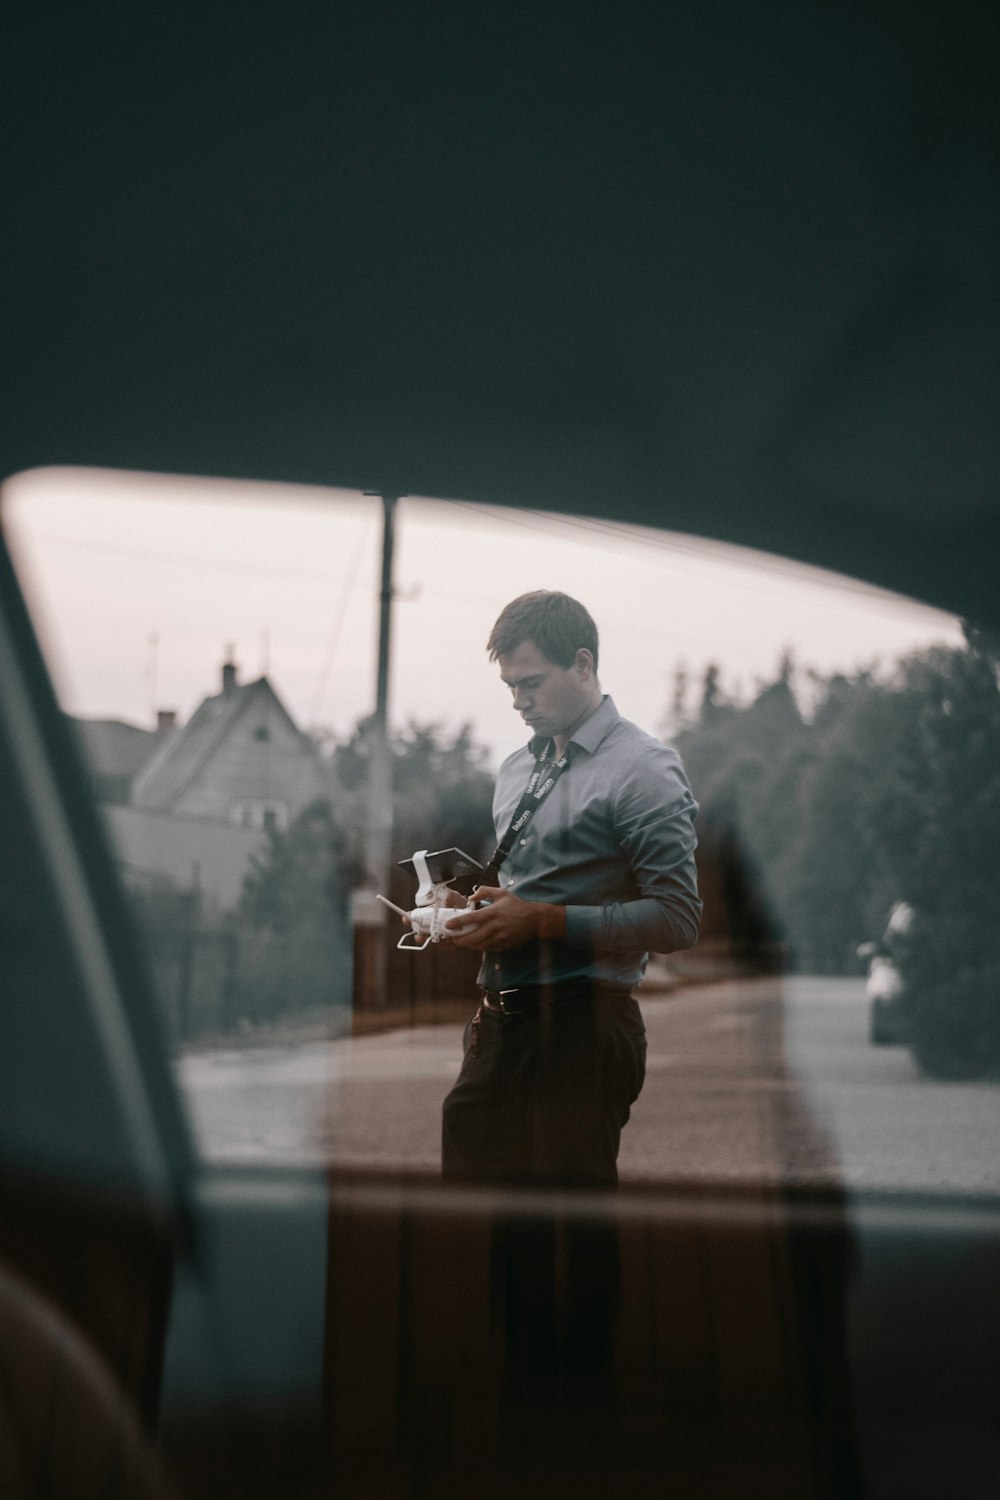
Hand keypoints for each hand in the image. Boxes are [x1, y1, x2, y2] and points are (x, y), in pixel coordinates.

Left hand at [445, 886, 565, 950]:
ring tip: (464, 942)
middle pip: (472, 937)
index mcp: (492, 912)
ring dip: (469, 945)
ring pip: (479, 945)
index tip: (448, 925)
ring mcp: (499, 937)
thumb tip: (471, 897)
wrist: (535, 919)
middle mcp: (494, 926)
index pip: (470, 919)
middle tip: (454, 938)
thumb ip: (485, 891)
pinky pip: (489, 949)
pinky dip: (481, 947)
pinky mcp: (504, 945)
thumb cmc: (517, 905)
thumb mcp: (502, 893)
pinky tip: (478, 944)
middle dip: (460, 940)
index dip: (457, 923)